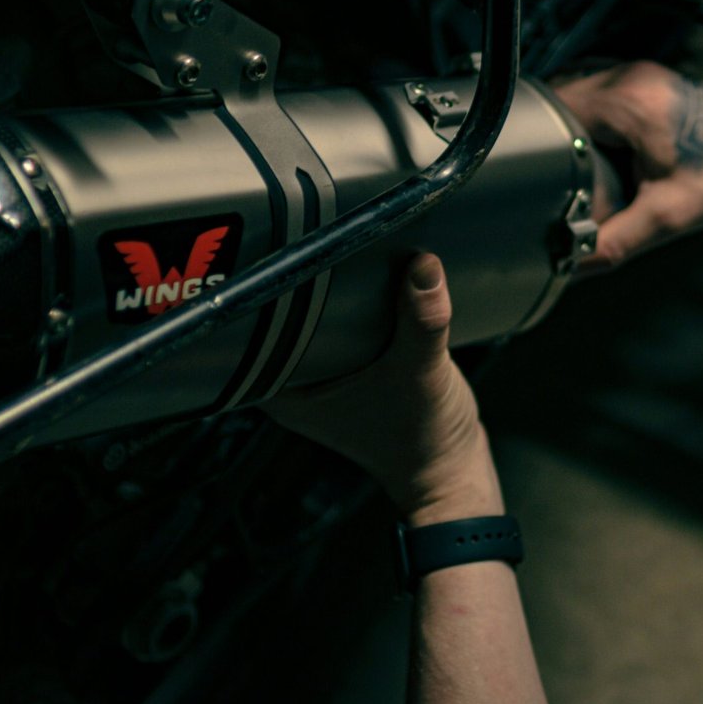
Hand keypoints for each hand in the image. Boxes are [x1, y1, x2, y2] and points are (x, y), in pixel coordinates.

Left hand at [263, 254, 499, 523]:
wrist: (453, 471)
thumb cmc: (423, 441)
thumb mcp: (423, 373)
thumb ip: (421, 321)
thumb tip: (423, 266)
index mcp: (285, 393)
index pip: (249, 328)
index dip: (259, 285)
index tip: (273, 246)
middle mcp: (294, 383)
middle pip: (278, 314)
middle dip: (299, 277)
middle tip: (313, 232)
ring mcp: (322, 377)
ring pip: (311, 317)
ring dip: (328, 288)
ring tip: (342, 246)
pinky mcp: (352, 370)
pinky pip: (340, 325)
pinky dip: (352, 304)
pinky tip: (368, 279)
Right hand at [554, 61, 702, 271]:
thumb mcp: (669, 216)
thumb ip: (617, 242)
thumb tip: (575, 262)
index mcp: (628, 101)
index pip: (552, 113)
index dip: (535, 147)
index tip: (532, 176)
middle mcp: (629, 76)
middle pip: (559, 99)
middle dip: (548, 138)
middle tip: (547, 176)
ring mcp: (639, 73)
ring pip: (576, 91)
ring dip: (566, 125)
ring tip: (567, 162)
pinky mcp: (648, 79)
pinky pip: (598, 90)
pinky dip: (588, 116)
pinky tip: (592, 146)